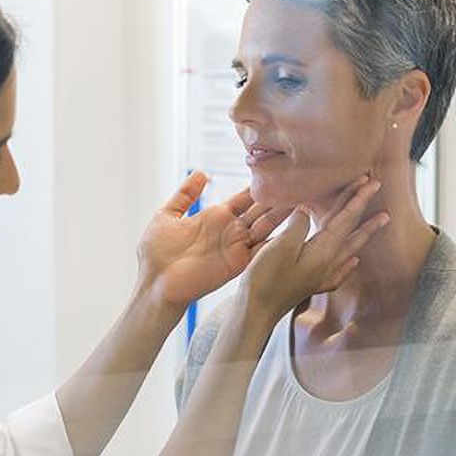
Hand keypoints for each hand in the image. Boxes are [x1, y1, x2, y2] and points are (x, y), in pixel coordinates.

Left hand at [137, 171, 288, 309]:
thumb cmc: (155, 254)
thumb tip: (201, 173)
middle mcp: (230, 231)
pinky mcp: (238, 263)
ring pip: (265, 227)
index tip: (275, 173)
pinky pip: (262, 250)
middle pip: (260, 211)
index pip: (244, 199)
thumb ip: (185, 195)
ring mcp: (236, 247)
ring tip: (302, 199)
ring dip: (282, 215)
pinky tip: (293, 227)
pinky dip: (278, 240)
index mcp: (215, 218)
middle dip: (277, 198)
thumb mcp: (167, 216)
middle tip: (297, 183)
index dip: (258, 188)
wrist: (154, 282)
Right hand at [237, 176, 389, 323]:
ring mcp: (321, 276)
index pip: (344, 219)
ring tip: (379, 221)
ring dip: (364, 232)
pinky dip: (350, 261)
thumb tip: (304, 209)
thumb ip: (297, 225)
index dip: (357, 199)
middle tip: (377, 189)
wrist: (257, 312)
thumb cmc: (266, 279)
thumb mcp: (280, 246)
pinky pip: (340, 269)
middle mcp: (327, 263)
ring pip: (349, 248)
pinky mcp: (312, 285)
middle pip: (350, 230)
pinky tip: (353, 260)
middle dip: (363, 209)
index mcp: (322, 251)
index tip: (370, 182)